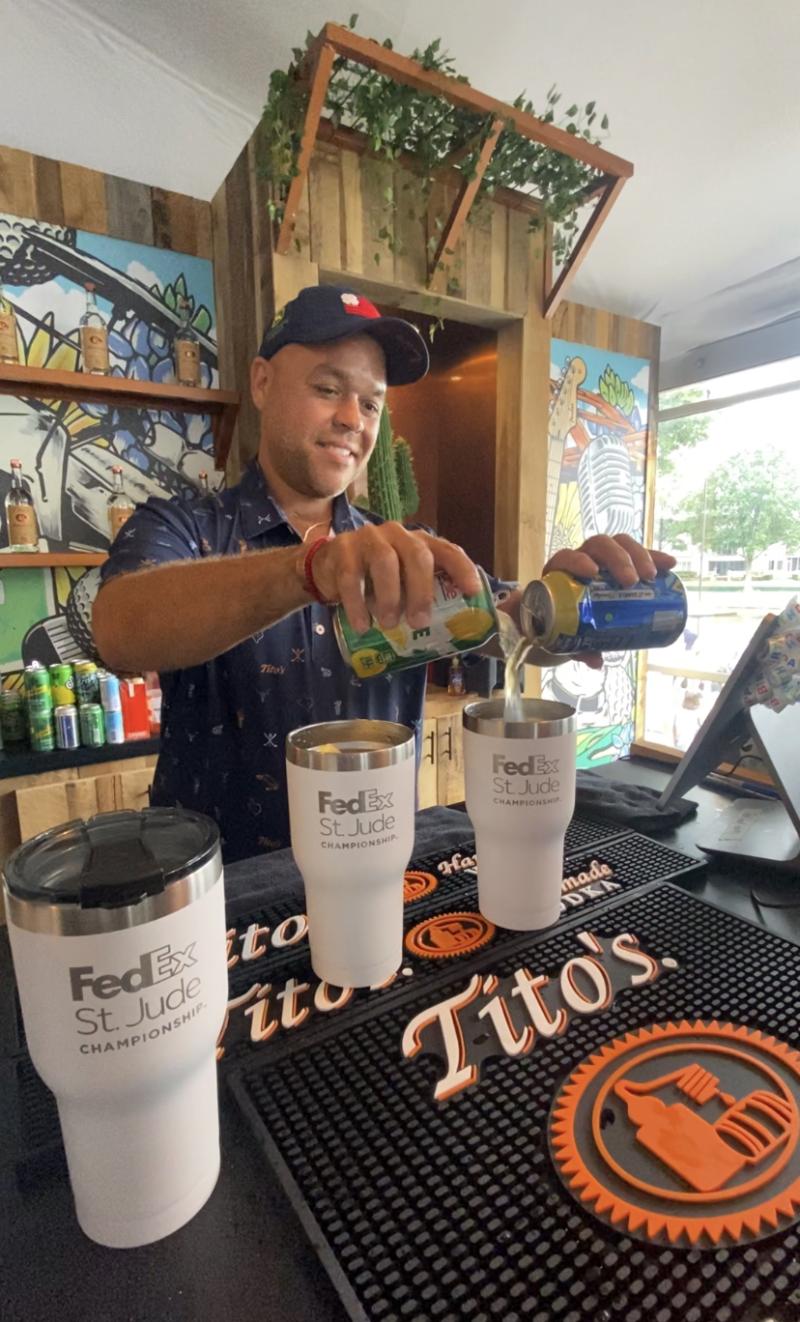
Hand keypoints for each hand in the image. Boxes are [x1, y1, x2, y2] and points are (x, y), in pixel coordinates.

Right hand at [304, 522, 480, 633]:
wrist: (328, 567)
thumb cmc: (374, 580)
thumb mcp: (401, 583)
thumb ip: (420, 596)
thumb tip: (450, 632)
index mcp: (418, 543)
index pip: (447, 550)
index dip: (462, 569)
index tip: (472, 592)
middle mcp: (397, 535)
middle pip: (416, 555)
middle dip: (421, 590)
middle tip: (419, 621)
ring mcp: (369, 539)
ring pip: (385, 561)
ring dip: (389, 596)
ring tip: (388, 623)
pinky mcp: (343, 549)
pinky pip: (351, 577)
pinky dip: (357, 604)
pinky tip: (362, 625)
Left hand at [540, 534, 676, 669]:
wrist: (563, 619)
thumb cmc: (561, 625)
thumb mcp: (566, 637)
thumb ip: (577, 648)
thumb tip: (597, 661)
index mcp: (560, 574)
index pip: (566, 558)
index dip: (578, 560)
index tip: (592, 571)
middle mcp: (581, 559)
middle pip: (599, 545)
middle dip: (618, 559)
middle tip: (632, 581)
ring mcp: (602, 558)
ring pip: (619, 544)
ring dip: (639, 555)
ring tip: (651, 576)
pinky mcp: (621, 563)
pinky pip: (638, 555)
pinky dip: (654, 557)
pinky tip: (669, 564)